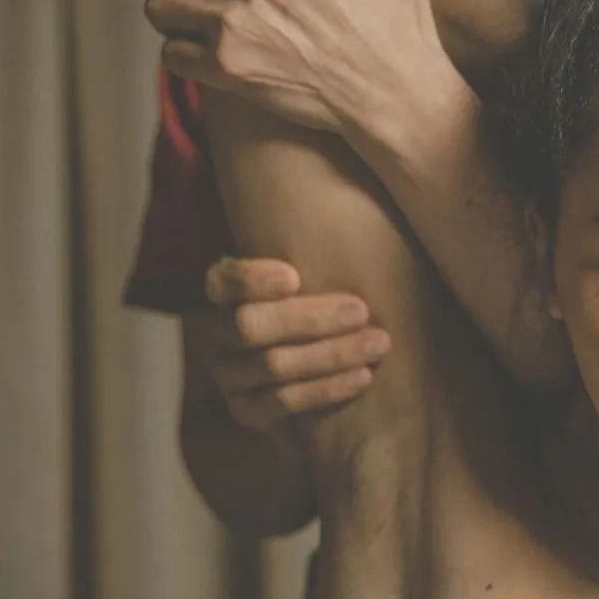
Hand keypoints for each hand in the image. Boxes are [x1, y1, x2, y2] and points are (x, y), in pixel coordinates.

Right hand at [198, 256, 392, 429]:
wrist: (326, 373)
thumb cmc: (331, 302)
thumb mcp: (324, 268)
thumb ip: (325, 243)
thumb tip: (357, 186)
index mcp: (228, 290)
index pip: (225, 279)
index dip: (253, 278)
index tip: (295, 276)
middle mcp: (220, 332)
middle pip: (250, 326)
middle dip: (311, 318)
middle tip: (362, 310)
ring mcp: (230, 375)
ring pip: (272, 366)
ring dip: (330, 355)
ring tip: (378, 344)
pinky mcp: (247, 412)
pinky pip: (282, 403)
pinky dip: (325, 390)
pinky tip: (363, 378)